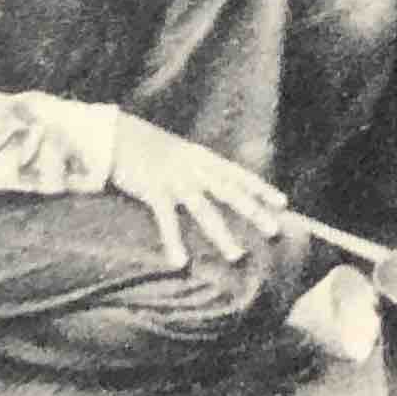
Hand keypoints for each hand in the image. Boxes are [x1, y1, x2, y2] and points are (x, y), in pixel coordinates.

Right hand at [107, 112, 287, 269]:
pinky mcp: (153, 190)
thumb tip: (215, 184)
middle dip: (253, 211)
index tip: (282, 202)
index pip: (238, 174)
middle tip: (275, 229)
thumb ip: (197, 168)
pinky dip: (173, 242)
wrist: (114, 134)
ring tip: (237, 255)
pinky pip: (166, 220)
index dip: (260, 188)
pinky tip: (180, 261)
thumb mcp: (179, 153)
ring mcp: (175, 178)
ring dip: (221, 234)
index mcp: (202, 158)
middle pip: (230, 192)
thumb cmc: (147, 147)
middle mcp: (194, 167)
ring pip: (204, 210)